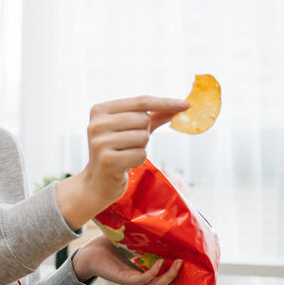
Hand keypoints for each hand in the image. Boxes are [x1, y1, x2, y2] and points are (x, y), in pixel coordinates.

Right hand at [56, 96, 188, 229]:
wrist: (97, 182)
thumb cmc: (117, 152)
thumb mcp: (131, 130)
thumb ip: (153, 117)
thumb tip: (179, 106)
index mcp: (100, 110)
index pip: (140, 102)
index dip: (165, 103)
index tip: (186, 105)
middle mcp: (97, 124)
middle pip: (143, 119)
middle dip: (145, 133)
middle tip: (130, 144)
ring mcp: (100, 142)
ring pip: (143, 137)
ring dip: (141, 148)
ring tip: (125, 154)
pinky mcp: (107, 160)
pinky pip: (140, 154)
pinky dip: (138, 160)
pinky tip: (125, 164)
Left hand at [71, 235, 182, 284]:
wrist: (88, 254)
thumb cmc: (107, 245)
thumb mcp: (130, 237)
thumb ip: (142, 230)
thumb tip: (155, 213)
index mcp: (143, 269)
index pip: (163, 275)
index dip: (176, 276)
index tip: (190, 268)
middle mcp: (140, 277)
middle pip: (164, 283)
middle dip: (177, 276)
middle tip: (187, 263)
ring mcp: (133, 279)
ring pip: (157, 284)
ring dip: (169, 275)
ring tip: (179, 263)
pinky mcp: (125, 279)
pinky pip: (143, 279)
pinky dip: (154, 272)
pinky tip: (161, 262)